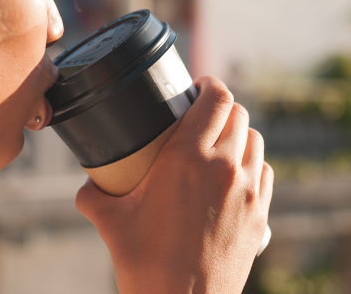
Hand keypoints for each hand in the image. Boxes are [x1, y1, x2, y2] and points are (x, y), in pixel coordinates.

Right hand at [76, 76, 273, 293]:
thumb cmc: (145, 264)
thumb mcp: (109, 221)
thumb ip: (93, 193)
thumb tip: (86, 182)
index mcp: (188, 158)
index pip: (216, 98)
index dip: (209, 85)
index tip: (197, 87)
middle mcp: (225, 168)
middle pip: (238, 114)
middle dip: (220, 108)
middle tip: (201, 115)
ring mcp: (249, 192)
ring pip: (255, 141)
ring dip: (239, 135)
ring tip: (219, 143)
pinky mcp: (260, 215)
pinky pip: (264, 173)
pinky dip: (252, 165)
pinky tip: (234, 176)